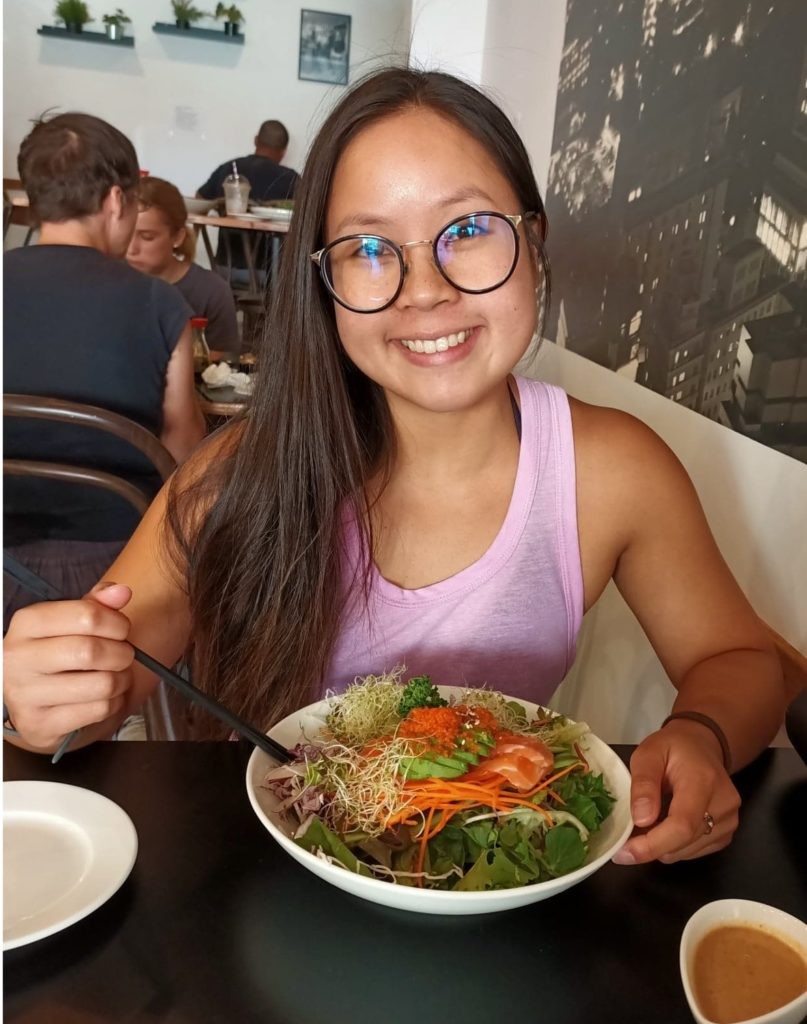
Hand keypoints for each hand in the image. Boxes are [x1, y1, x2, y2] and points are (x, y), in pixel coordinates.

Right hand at [3, 582, 135, 750]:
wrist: (30, 700)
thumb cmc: (57, 651)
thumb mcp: (70, 621)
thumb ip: (97, 604)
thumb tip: (122, 592)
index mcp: (26, 623)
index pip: (86, 616)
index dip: (117, 622)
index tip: (122, 629)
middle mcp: (18, 658)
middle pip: (91, 652)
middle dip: (122, 653)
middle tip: (124, 655)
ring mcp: (25, 694)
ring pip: (101, 685)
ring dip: (122, 680)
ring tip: (116, 675)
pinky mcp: (40, 724)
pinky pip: (98, 710)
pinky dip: (114, 702)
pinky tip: (105, 696)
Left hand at [612, 720, 740, 864]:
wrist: (702, 746)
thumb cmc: (672, 748)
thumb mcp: (648, 753)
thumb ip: (643, 784)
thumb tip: (641, 820)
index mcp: (703, 781)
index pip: (682, 825)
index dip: (652, 844)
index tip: (624, 852)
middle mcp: (723, 804)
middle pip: (684, 842)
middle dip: (649, 846)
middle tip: (627, 833)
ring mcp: (729, 822)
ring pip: (686, 852)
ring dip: (661, 845)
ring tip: (649, 819)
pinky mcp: (726, 834)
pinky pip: (693, 852)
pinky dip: (673, 845)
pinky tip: (665, 824)